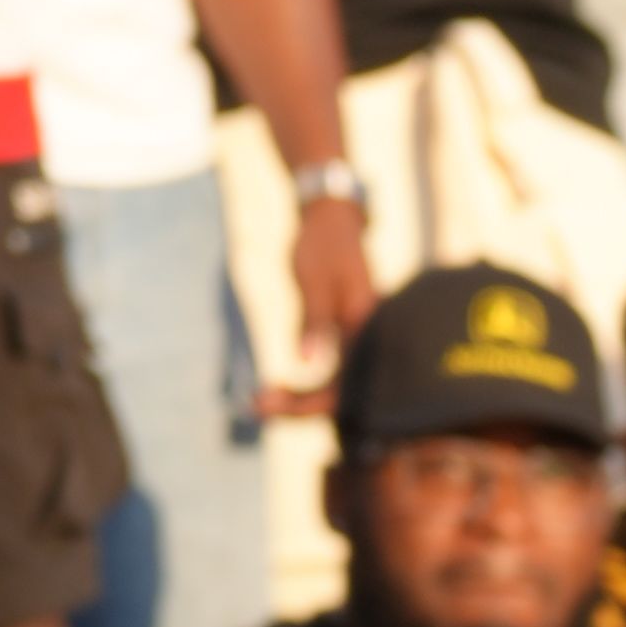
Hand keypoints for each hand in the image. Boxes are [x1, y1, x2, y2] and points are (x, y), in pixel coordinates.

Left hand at [270, 188, 380, 412]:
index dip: (305, 404)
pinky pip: (332, 369)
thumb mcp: (313, 282)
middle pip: (341, 392)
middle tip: (256, 408)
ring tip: (261, 403)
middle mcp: (369, 338)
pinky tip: (280, 387)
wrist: (330, 218)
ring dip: (300, 398)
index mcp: (366, 328)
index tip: (267, 407)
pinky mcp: (346, 334)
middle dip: (299, 407)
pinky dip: (306, 382)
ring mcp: (359, 337)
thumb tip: (306, 363)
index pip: (343, 386)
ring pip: (336, 383)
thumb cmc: (322, 245)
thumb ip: (313, 323)